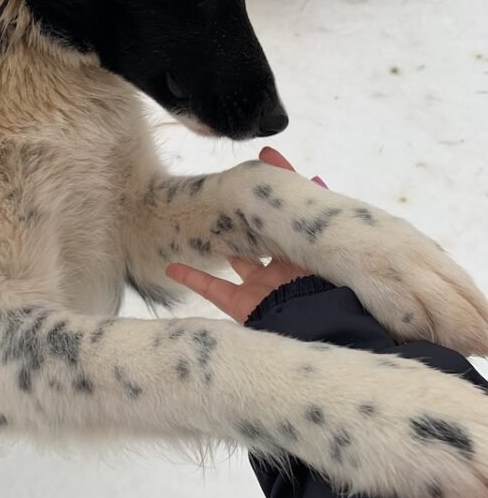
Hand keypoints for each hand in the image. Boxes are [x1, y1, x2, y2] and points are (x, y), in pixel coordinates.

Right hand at [165, 147, 316, 322]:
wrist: (317, 324)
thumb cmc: (325, 284)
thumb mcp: (322, 240)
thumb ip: (313, 212)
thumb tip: (315, 176)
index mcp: (301, 256)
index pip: (284, 222)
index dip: (273, 201)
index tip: (261, 172)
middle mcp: (279, 272)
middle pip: (257, 240)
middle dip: (244, 221)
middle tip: (225, 196)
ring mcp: (257, 289)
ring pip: (234, 263)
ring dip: (219, 247)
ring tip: (201, 225)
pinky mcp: (238, 305)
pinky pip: (210, 289)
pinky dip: (191, 277)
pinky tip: (173, 266)